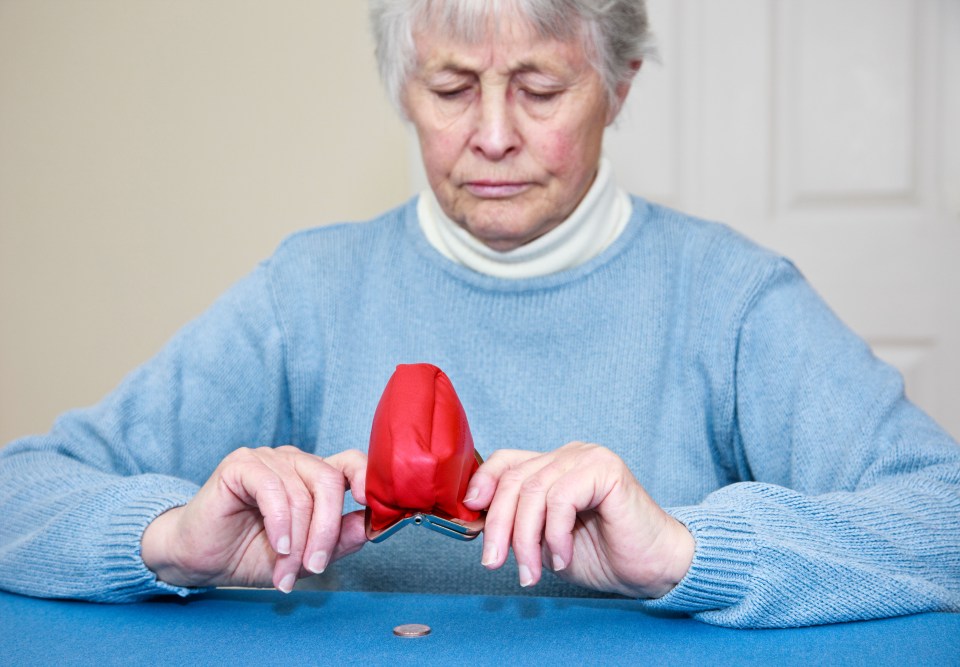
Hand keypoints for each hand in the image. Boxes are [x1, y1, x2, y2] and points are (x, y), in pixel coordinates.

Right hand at [141, 446, 367, 592]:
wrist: (198, 559)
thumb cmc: (249, 553)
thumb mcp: (304, 555)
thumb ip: (339, 540)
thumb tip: (371, 527)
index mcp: (312, 476)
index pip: (349, 463)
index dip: (366, 477)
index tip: (373, 503)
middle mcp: (293, 461)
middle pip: (330, 481)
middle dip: (326, 530)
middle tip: (315, 567)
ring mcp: (267, 459)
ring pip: (302, 492)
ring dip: (298, 540)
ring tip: (286, 571)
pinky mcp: (241, 464)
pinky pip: (273, 489)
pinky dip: (279, 522)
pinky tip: (276, 546)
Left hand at [463, 442, 694, 597]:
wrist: (652, 568)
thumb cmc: (603, 555)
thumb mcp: (544, 540)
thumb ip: (516, 521)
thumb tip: (474, 519)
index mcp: (554, 465)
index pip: (505, 461)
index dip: (482, 484)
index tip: (470, 519)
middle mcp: (569, 455)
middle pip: (514, 479)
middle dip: (499, 525)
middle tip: (494, 562)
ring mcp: (588, 458)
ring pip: (533, 491)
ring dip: (525, 538)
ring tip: (533, 572)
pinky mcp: (605, 469)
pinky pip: (561, 498)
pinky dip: (554, 534)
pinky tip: (562, 557)